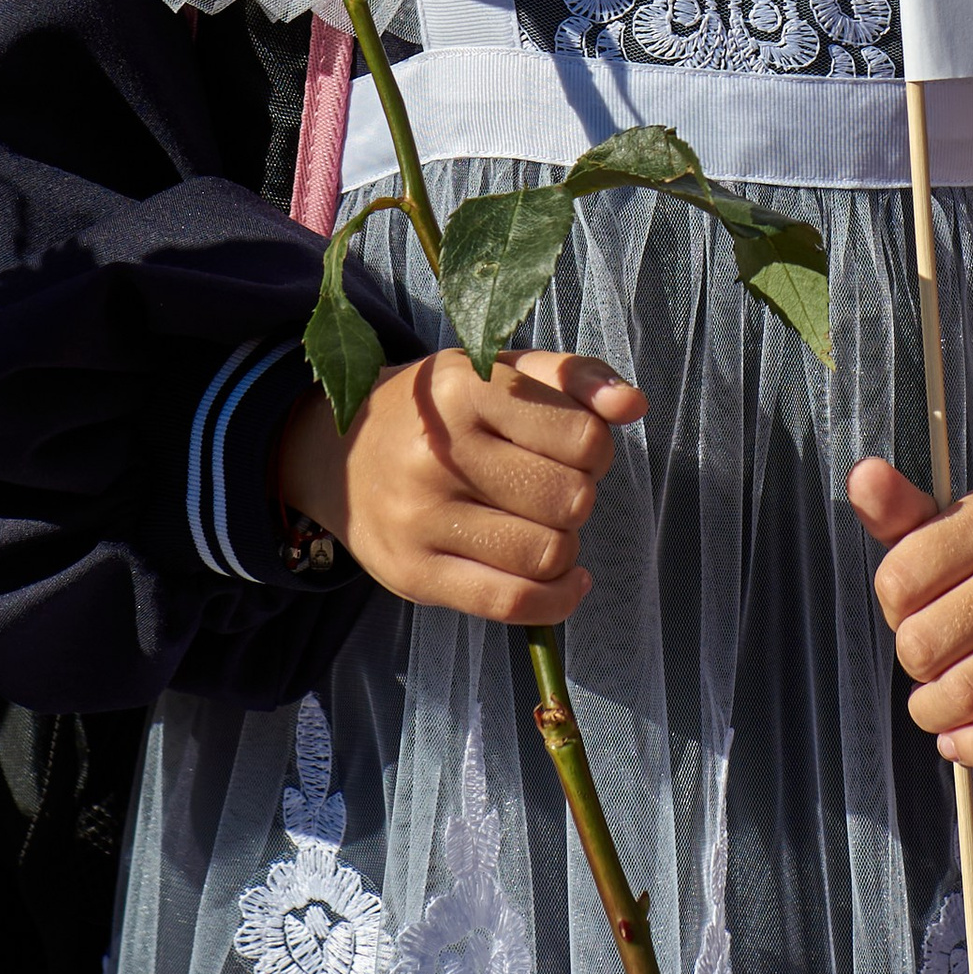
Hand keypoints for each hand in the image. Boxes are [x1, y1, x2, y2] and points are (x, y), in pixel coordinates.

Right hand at [278, 345, 644, 624]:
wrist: (339, 454)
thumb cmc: (440, 412)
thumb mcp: (499, 370)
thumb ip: (573, 377)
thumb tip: (633, 405)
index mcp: (466, 389)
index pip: (582, 436)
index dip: (596, 448)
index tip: (573, 448)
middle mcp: (439, 453)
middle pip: (569, 500)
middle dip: (578, 498)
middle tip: (551, 488)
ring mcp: (422, 519)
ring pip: (547, 554)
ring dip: (565, 547)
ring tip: (543, 528)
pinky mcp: (415, 575)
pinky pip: (511, 603)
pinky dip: (556, 600)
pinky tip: (565, 582)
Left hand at [848, 459, 972, 762]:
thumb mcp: (960, 526)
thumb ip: (902, 512)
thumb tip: (862, 477)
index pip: (899, 580)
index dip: (895, 607)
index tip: (917, 608)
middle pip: (925, 645)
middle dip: (915, 664)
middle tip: (933, 657)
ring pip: (967, 695)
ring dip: (935, 713)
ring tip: (938, 704)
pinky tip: (962, 740)